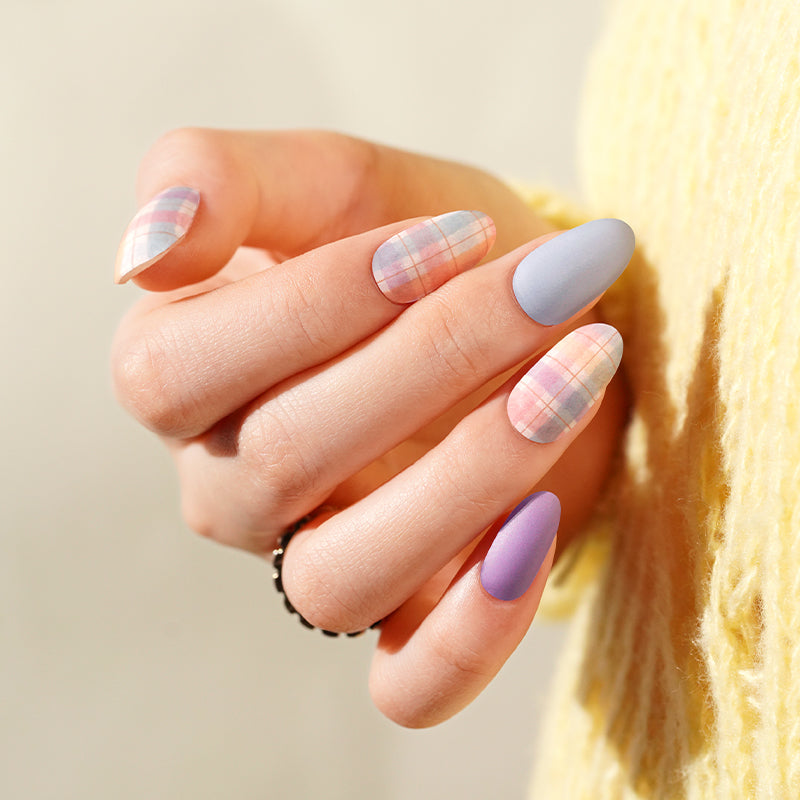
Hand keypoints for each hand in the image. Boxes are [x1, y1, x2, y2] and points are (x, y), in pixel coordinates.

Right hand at [111, 129, 630, 725]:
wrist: (523, 312)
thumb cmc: (422, 245)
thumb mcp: (329, 182)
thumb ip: (219, 179)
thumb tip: (145, 249)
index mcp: (184, 378)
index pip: (184, 369)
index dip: (316, 304)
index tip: (452, 239)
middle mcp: (234, 486)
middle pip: (284, 459)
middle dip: (432, 362)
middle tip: (548, 287)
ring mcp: (318, 561)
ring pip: (343, 579)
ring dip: (472, 476)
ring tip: (572, 378)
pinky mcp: (412, 616)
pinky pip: (411, 683)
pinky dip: (473, 634)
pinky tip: (538, 530)